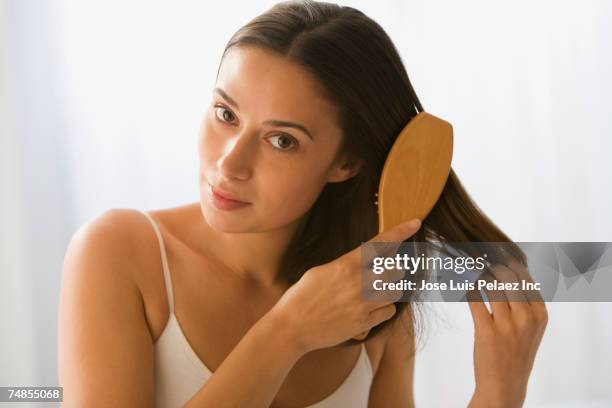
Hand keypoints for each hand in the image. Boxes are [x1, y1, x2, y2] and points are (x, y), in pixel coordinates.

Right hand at [269, 218, 421, 353]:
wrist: (291, 328)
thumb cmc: (301, 297)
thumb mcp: (320, 271)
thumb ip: (345, 265)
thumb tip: (362, 262)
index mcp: (346, 265)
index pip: (380, 244)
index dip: (400, 232)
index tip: (415, 223)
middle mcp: (358, 283)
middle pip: (397, 269)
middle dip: (395, 269)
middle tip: (385, 272)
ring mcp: (363, 304)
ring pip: (396, 291)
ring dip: (391, 289)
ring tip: (377, 291)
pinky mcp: (364, 323)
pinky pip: (388, 312)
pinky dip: (384, 309)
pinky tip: (371, 309)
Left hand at [467, 259, 547, 407]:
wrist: (505, 385)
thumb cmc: (515, 352)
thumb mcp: (530, 326)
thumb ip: (524, 300)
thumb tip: (508, 268)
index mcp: (540, 313)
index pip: (524, 275)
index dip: (507, 260)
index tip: (494, 252)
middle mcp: (527, 317)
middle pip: (507, 275)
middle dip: (491, 263)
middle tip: (478, 258)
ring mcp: (507, 325)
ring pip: (491, 284)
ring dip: (479, 274)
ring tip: (471, 270)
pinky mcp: (487, 331)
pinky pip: (475, 298)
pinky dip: (469, 288)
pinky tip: (466, 285)